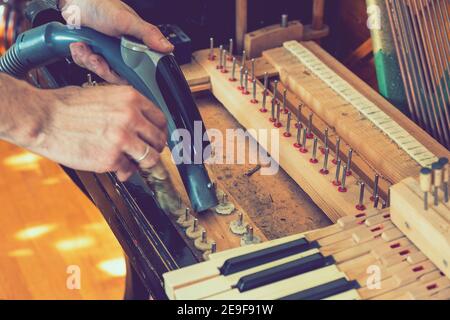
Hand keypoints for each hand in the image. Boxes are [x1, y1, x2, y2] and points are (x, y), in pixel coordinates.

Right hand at [24, 84, 166, 180]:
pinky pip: (128, 170)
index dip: (159, 132)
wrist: (41, 118)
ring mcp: (122, 139)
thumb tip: (139, 123)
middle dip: (154, 149)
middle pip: (159, 140)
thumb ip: (124, 108)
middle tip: (145, 153)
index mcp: (130, 98)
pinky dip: (123, 172)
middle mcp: (131, 117)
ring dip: (142, 163)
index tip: (155, 139)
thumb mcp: (102, 95)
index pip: (160, 119)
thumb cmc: (65, 106)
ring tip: (132, 163)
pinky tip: (116, 168)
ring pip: (149, 158)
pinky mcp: (110, 158)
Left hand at [60, 0, 173, 83]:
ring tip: (85, 48)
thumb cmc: (102, 5)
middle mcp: (121, 52)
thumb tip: (167, 47)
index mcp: (135, 46)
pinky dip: (80, 56)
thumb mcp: (127, 20)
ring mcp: (106, 53)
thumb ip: (147, 34)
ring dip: (89, 61)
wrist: (75, 1)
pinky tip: (79, 45)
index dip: (127, 76)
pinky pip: (86, 65)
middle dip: (103, 69)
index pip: (137, 72)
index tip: (117, 72)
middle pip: (116, 75)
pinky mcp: (92, 53)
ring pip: (100, 71)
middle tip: (96, 58)